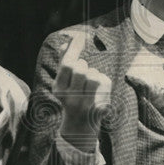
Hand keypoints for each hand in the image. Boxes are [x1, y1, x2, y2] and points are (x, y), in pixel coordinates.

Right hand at [53, 30, 111, 151]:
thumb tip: (66, 43)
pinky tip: (99, 91)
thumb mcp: (64, 83)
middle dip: (84, 65)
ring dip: (93, 73)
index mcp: (59, 90)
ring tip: (90, 82)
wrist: (80, 127)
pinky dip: (103, 82)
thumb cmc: (72, 99)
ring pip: (94, 74)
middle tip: (83, 72)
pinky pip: (105, 82)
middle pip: (81, 68)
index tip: (80, 36)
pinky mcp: (99, 107)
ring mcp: (86, 104)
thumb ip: (64, 62)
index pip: (67, 64)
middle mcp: (71, 98)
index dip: (74, 48)